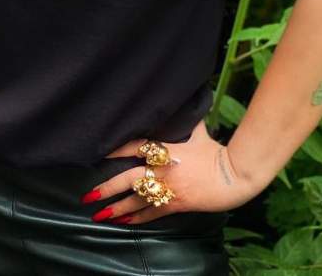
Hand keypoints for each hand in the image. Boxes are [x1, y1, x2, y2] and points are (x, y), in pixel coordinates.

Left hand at [81, 118, 257, 224]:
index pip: (136, 148)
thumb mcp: (198, 131)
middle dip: (107, 188)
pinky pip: (152, 213)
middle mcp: (163, 171)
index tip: (101, 153)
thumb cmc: (215, 151)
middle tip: (88, 195)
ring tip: (98, 214)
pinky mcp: (176, 205)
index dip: (117, 150)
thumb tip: (183, 99)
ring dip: (117, 208)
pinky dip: (136, 219)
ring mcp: (169, 190)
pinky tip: (122, 222)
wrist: (233, 176)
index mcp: (166, 150)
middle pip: (129, 179)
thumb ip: (185, 120)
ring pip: (137, 201)